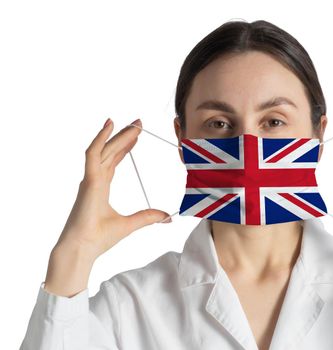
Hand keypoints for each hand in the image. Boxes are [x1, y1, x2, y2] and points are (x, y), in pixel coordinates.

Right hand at [54, 118, 170, 260]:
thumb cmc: (99, 239)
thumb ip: (148, 217)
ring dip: (118, 134)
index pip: (113, 161)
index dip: (124, 148)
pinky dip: (101, 138)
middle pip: (110, 151)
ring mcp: (90, 179)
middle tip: (139, 123)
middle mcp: (94, 180)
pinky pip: (93, 153)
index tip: (136, 137)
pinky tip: (110, 125)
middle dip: (124, 136)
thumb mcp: (130, 224)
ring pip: (104, 149)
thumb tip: (167, 217)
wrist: (82, 248)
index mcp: (101, 188)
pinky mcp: (89, 181)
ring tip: (133, 123)